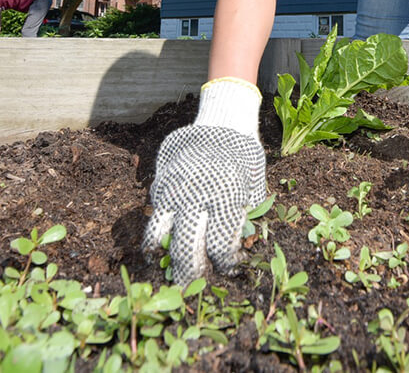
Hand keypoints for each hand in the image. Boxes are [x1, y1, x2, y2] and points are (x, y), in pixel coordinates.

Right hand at [142, 78, 265, 284]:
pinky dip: (153, 234)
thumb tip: (244, 247)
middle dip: (190, 274)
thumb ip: (248, 214)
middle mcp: (197, 196)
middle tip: (192, 289)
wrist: (222, 120)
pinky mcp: (162, 183)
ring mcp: (176, 190)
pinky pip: (154, 214)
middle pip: (188, 247)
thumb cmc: (244, 155)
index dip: (224, 264)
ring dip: (164, 258)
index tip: (227, 271)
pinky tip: (155, 249)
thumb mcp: (255, 183)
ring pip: (162, 234)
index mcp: (225, 197)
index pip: (220, 243)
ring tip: (165, 274)